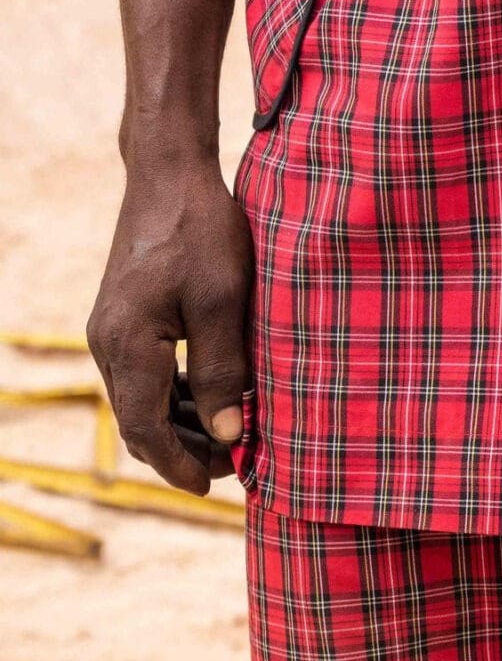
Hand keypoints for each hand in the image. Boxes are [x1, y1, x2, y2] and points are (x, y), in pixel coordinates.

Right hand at [87, 157, 253, 493]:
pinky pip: (145, 373)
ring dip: (181, 423)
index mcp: (127, 345)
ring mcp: (112, 330)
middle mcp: (108, 343)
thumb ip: (222, 370)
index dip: (180, 465)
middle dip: (184, 450)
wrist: (170, 173)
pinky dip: (175, 393)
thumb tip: (227, 436)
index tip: (214, 487)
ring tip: (230, 436)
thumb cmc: (201, 229)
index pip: (146, 429)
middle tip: (234, 464)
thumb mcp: (223, 300)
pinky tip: (212, 395)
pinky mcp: (124, 316)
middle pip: (140, 421)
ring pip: (142, 399)